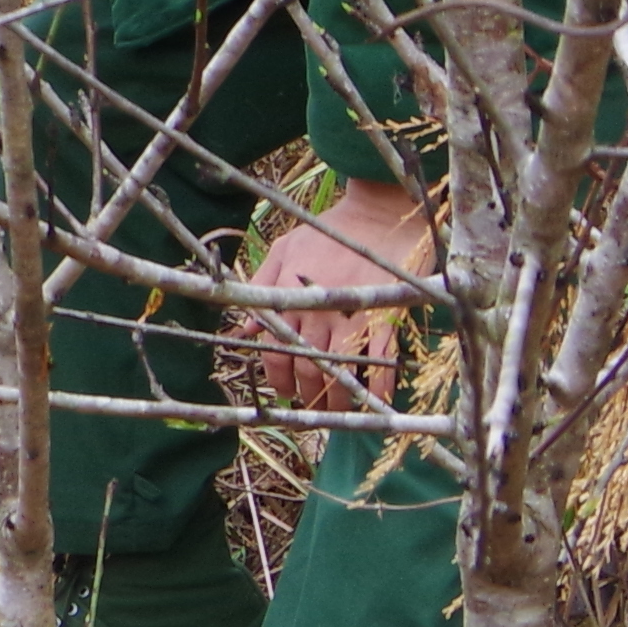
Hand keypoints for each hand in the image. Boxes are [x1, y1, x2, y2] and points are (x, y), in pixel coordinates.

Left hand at [242, 175, 441, 409]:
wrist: (377, 215)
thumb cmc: (327, 232)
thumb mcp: (284, 249)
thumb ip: (261, 286)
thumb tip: (242, 326)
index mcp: (290, 295)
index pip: (275, 348)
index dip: (277, 377)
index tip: (284, 392)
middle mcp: (318, 310)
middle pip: (306, 366)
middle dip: (305, 393)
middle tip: (310, 405)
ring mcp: (352, 314)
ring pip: (339, 369)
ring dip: (336, 397)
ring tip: (337, 412)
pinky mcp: (386, 315)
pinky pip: (381, 358)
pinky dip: (380, 384)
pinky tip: (377, 402)